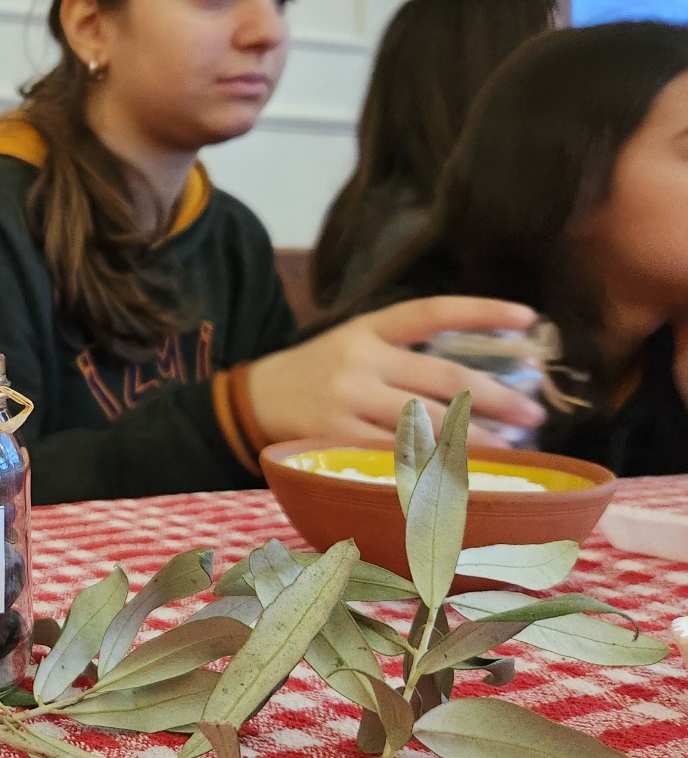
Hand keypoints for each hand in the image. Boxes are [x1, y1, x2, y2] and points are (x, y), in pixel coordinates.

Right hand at [248, 296, 546, 445]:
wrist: (253, 401)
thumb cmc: (319, 373)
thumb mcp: (354, 344)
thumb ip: (405, 353)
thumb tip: (480, 381)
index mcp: (368, 329)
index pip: (431, 313)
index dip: (481, 313)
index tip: (527, 317)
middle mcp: (360, 360)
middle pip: (443, 379)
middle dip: (497, 398)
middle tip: (534, 412)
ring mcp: (347, 401)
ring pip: (427, 424)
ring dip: (476, 440)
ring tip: (512, 450)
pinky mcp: (335, 439)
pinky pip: (396, 456)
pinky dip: (434, 466)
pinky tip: (462, 474)